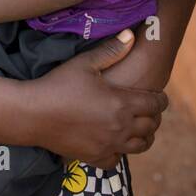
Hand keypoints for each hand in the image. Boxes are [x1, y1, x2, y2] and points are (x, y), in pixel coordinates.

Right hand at [27, 30, 167, 168]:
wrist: (33, 114)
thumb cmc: (59, 84)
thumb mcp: (85, 63)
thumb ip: (111, 50)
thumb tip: (131, 35)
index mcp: (121, 103)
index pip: (155, 104)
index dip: (161, 99)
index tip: (159, 96)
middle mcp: (120, 128)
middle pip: (151, 126)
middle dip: (155, 117)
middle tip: (149, 110)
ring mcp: (108, 145)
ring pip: (140, 146)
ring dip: (143, 136)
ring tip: (138, 128)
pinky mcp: (94, 158)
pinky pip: (117, 161)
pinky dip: (120, 153)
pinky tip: (114, 143)